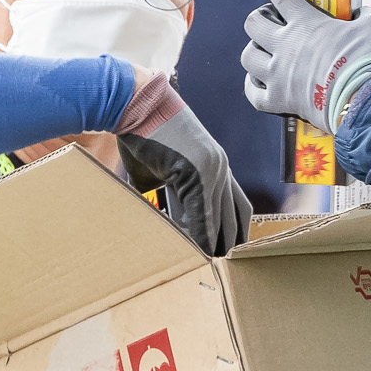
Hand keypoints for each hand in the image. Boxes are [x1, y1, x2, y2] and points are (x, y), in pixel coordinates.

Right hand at [120, 96, 253, 254]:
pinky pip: (202, 211)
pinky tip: (196, 250)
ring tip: (210, 265)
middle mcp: (221, 167)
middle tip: (222, 266)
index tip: (226, 250)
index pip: (236, 205)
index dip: (233, 229)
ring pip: (220, 217)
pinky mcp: (196, 171)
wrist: (135, 103)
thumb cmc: (142, 133)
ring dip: (215, 243)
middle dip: (227, 242)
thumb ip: (165, 190)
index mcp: (217, 164)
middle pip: (234, 215)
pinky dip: (200, 233)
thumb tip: (155, 214)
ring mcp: (212, 168)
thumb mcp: (160, 167)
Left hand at [241, 0, 370, 131]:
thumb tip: (360, 13)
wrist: (367, 101)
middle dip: (261, 17)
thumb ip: (362, 13)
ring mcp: (278, 75)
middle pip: (253, 22)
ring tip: (267, 51)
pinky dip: (253, 86)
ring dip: (255, 50)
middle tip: (274, 20)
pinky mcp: (280, 101)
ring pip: (248, 56)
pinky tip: (260, 82)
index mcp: (306, 22)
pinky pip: (252, 93)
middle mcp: (285, 46)